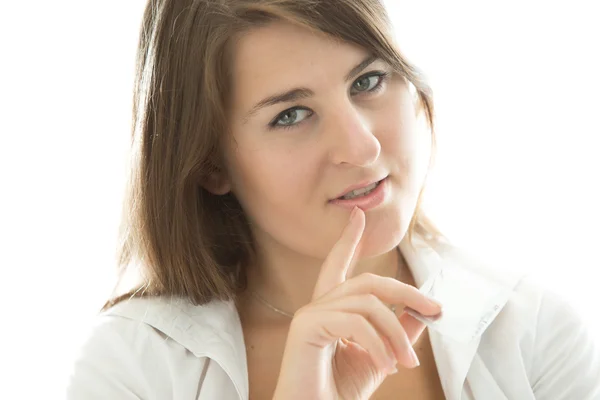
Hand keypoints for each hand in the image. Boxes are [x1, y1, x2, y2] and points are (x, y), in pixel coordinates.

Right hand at [272, 207, 442, 399]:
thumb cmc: (338, 392)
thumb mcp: (381, 358)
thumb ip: (398, 334)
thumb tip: (422, 313)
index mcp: (331, 311)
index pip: (339, 266)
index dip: (349, 241)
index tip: (358, 216)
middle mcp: (318, 306)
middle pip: (368, 282)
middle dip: (405, 292)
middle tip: (436, 310)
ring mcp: (310, 313)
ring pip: (368, 303)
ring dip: (396, 333)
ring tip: (406, 362)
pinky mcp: (307, 325)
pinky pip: (356, 321)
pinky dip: (378, 344)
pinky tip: (386, 365)